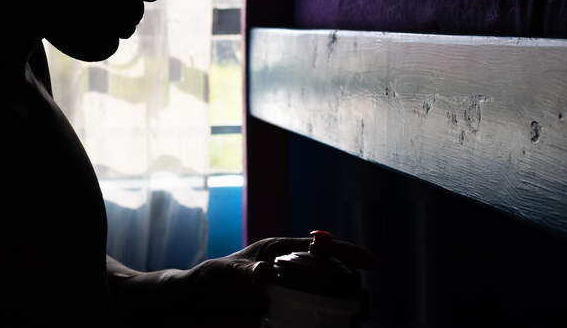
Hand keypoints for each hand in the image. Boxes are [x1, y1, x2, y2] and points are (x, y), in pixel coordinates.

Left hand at [163, 236, 377, 326]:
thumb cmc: (207, 282)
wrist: (194, 307)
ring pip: (328, 301)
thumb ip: (239, 273)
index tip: (371, 262)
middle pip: (332, 276)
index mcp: (279, 252)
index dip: (347, 252)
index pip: (320, 247)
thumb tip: (263, 273)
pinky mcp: (287, 316)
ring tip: (353, 322)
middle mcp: (290, 272)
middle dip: (353, 289)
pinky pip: (312, 320)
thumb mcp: (220, 274)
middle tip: (362, 307)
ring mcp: (291, 295)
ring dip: (344, 312)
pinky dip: (325, 325)